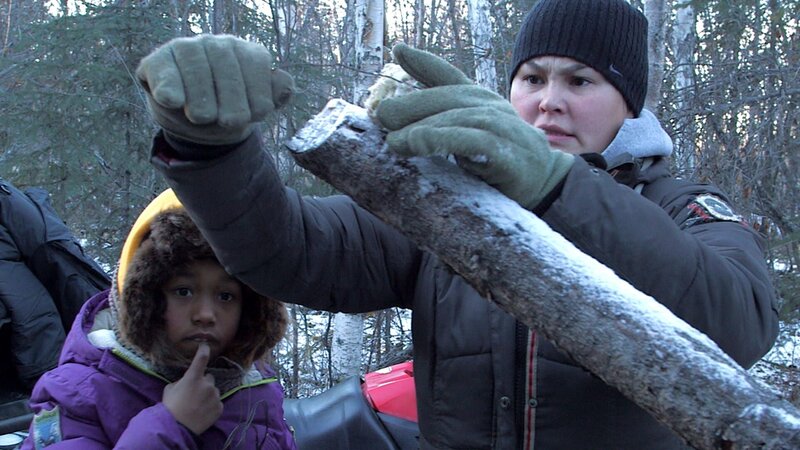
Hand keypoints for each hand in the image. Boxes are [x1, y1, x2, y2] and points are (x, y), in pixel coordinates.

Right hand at [136, 34, 293, 145]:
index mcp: (244, 52)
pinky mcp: (158, 62)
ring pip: (195, 68)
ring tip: (203, 118)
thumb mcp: (254, 107)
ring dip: (201, 97)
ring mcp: (185, 50)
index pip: (255, 63)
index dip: (258, 92)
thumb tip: (286, 84)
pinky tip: (173, 101)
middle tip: (232, 123)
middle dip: (232, 98)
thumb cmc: (229, 110)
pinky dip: (168, 86)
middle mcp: (215, 45)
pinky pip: (163, 70)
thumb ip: (273, 96)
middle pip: (225, 66)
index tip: (259, 116)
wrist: (193, 122)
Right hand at [163, 343, 221, 434]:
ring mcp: (215, 396)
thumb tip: (186, 381)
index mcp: (193, 377)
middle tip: (194, 393)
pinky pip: (217, 402)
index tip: (205, 346)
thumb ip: (181, 381)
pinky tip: (202, 412)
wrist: (177, 428)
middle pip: (209, 378)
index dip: (204, 350)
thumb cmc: (170, 407)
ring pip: (213, 391)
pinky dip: (211, 405)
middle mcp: (207, 384)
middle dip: (203, 382)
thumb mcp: (170, 389)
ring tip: (197, 405)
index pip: (201, 358)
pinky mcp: (219, 407)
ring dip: (207, 394)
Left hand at [376, 44, 573, 210]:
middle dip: (412, 106)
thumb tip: (393, 111)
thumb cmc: (497, 158)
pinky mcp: (507, 154)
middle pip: (446, 99)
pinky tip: (419, 143)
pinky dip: (444, 139)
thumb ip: (437, 120)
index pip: (449, 76)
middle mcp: (489, 106)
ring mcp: (501, 127)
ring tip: (394, 141)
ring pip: (457, 118)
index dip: (424, 62)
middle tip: (382, 118)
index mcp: (478, 99)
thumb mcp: (466, 133)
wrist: (543, 183)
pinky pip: (473, 141)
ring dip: (422, 128)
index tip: (399, 50)